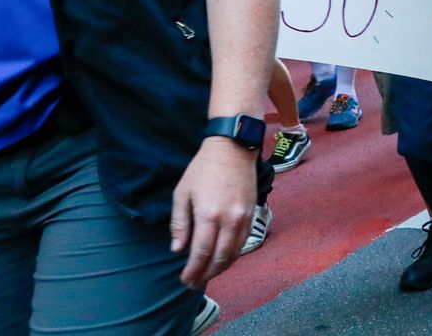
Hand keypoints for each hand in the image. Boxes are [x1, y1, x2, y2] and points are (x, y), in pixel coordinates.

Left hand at [169, 137, 257, 286]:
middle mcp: (230, 220)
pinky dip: (232, 255)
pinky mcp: (252, 214)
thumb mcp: (182, 193)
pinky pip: (243, 242)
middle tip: (193, 283)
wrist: (233, 149)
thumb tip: (178, 249)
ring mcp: (244, 218)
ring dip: (220, 268)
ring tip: (207, 275)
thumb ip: (180, 223)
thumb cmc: (203, 169)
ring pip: (234, 253)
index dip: (193, 270)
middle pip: (220, 258)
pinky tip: (222, 259)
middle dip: (206, 274)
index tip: (185, 279)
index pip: (201, 253)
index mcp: (209, 215)